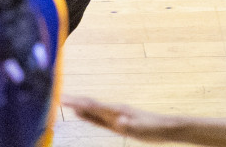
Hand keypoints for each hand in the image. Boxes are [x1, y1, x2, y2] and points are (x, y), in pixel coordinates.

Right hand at [63, 96, 180, 141]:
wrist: (166, 127)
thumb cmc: (154, 129)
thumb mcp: (142, 129)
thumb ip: (130, 125)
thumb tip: (119, 121)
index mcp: (117, 112)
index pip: (94, 106)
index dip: (78, 103)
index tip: (63, 98)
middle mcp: (114, 111)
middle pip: (91, 104)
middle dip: (75, 101)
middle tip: (59, 97)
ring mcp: (116, 115)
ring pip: (93, 109)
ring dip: (79, 106)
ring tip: (66, 103)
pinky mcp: (118, 120)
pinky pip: (98, 117)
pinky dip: (87, 114)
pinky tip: (82, 114)